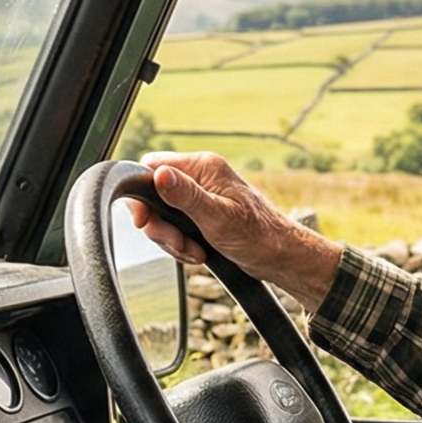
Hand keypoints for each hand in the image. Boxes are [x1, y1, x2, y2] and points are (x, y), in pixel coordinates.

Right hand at [122, 152, 340, 309]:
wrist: (280, 257)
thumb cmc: (257, 236)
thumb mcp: (217, 217)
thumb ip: (185, 196)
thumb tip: (159, 175)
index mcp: (203, 167)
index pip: (152, 165)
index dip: (141, 194)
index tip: (145, 220)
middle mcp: (200, 177)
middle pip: (154, 195)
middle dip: (160, 226)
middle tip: (176, 243)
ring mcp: (201, 196)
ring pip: (163, 216)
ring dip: (172, 240)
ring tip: (194, 252)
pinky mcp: (202, 215)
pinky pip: (176, 228)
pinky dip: (181, 245)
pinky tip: (198, 254)